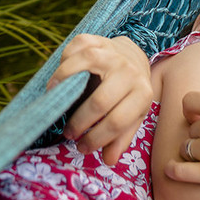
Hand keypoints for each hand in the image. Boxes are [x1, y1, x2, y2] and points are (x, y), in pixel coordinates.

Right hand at [48, 34, 151, 165]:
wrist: (132, 57)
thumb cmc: (128, 94)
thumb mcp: (132, 116)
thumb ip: (121, 138)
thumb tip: (108, 160)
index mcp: (142, 93)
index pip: (117, 122)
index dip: (97, 139)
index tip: (82, 147)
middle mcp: (129, 71)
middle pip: (99, 101)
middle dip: (79, 122)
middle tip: (68, 132)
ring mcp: (111, 52)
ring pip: (83, 68)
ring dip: (64, 90)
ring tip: (57, 105)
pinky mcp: (95, 39)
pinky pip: (73, 50)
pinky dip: (62, 66)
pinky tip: (59, 80)